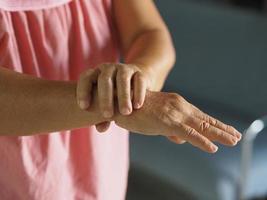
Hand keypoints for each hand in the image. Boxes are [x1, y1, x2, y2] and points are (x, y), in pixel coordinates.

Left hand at [76, 63, 151, 131]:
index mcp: (96, 74)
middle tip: (107, 115)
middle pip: (104, 80)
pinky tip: (137, 106)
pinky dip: (138, 93)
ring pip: (122, 79)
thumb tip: (101, 128)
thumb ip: (103, 117)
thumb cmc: (115, 98)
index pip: (86, 78)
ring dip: (123, 96)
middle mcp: (109, 69)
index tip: (84, 107)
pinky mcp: (139, 73)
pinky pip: (139, 81)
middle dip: (105, 97)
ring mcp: (125, 69)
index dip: (83, 91)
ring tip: (125, 113)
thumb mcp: (108, 105)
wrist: (136, 84)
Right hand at [114, 90, 241, 152]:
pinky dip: (201, 141)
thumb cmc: (136, 111)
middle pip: (205, 120)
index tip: (228, 130)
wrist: (120, 102)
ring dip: (219, 134)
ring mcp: (174, 114)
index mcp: (177, 105)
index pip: (200, 117)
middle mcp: (179, 107)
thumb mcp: (157, 120)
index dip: (215, 125)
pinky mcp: (166, 122)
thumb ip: (171, 128)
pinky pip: (188, 133)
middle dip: (222, 129)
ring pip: (201, 126)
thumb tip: (180, 138)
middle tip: (237, 136)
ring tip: (233, 140)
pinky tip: (212, 148)